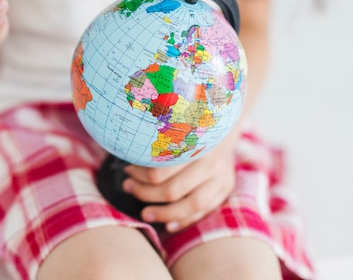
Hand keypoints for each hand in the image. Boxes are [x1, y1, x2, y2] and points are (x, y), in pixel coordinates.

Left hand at [122, 136, 236, 232]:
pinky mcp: (225, 188)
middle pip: (173, 189)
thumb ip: (158, 143)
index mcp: (195, 142)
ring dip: (164, 213)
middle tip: (129, 188)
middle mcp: (211, 161)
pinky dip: (185, 220)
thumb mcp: (176, 127)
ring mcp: (221, 177)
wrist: (223, 127)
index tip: (128, 171)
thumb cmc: (190, 127)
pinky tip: (168, 226)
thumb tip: (127, 164)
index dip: (140, 173)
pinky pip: (204, 211)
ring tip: (145, 214)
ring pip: (191, 205)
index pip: (162, 167)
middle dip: (146, 193)